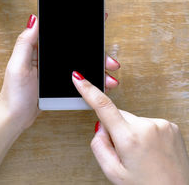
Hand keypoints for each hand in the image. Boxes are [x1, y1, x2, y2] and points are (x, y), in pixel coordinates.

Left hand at [0, 14, 120, 130]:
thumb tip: (34, 19)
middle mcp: (48, 58)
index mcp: (37, 49)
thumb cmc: (13, 93)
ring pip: (81, 63)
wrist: (15, 118)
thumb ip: (25, 42)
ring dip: (97, 67)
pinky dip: (92, 80)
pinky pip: (80, 78)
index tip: (97, 21)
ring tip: (109, 75)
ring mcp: (55, 71)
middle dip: (95, 52)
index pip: (60, 33)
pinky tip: (103, 84)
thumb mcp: (17, 66)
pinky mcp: (60, 84)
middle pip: (76, 49)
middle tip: (109, 60)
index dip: (79, 27)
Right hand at [72, 72, 188, 183]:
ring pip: (133, 120)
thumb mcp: (112, 172)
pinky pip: (147, 123)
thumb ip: (99, 145)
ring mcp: (162, 125)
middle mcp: (147, 127)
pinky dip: (145, 133)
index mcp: (129, 138)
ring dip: (131, 132)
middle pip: (118, 116)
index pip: (103, 107)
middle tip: (124, 152)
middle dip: (115, 129)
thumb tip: (100, 127)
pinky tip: (150, 150)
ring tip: (141, 154)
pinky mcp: (171, 126)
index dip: (88, 90)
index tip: (79, 78)